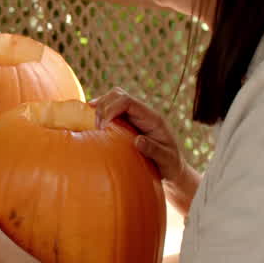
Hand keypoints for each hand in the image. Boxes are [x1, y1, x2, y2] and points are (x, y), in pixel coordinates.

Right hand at [90, 87, 199, 211]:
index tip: (104, 126)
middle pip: (118, 95)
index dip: (112, 108)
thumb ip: (154, 150)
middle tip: (99, 128)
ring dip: (100, 108)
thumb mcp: (166, 160)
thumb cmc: (170, 165)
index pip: (128, 101)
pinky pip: (112, 108)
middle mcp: (143, 113)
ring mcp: (135, 116)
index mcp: (153, 118)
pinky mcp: (128, 121)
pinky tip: (91, 116)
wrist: (172, 168)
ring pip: (113, 99)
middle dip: (103, 107)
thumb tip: (137, 141)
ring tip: (95, 126)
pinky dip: (100, 111)